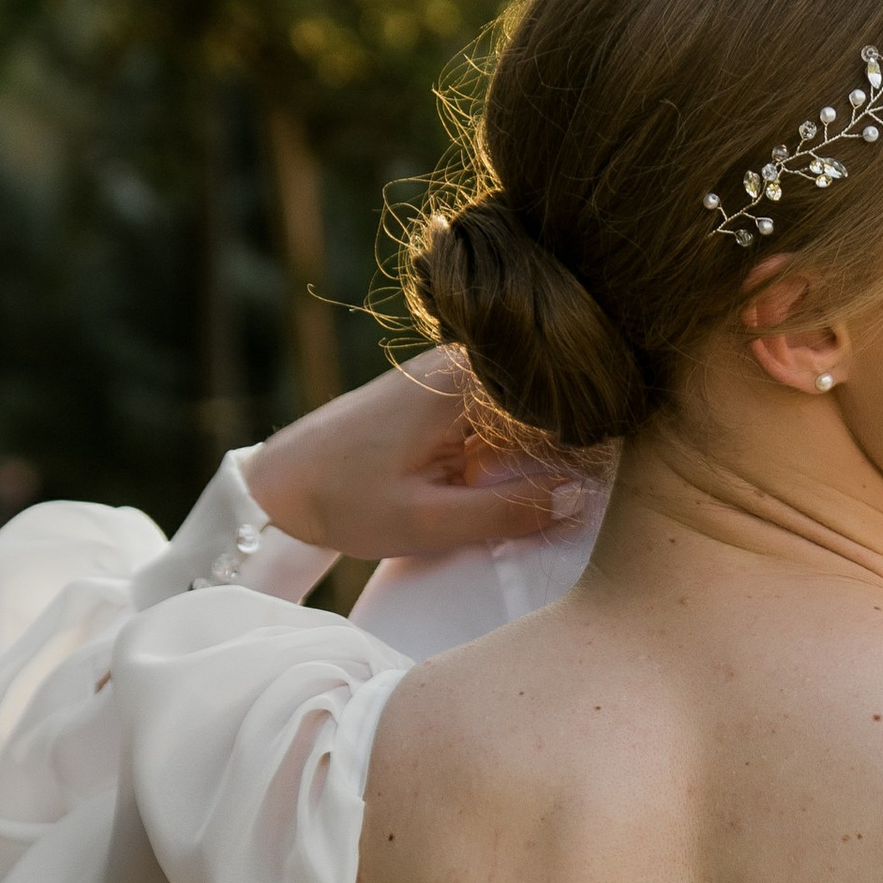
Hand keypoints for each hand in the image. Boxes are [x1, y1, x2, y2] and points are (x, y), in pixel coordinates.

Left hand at [243, 350, 589, 562]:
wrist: (277, 483)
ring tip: (539, 490)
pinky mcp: (447, 391)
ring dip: (544, 448)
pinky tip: (509, 481)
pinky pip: (505, 413)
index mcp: (467, 379)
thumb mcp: (428, 522)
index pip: (562, 397)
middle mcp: (466, 360)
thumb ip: (509, 511)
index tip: (606, 482)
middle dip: (572, 443)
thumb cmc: (343, 502)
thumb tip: (583, 495)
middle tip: (578, 496)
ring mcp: (457, 372)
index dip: (594, 439)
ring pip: (532, 406)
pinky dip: (517, 447)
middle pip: (553, 396)